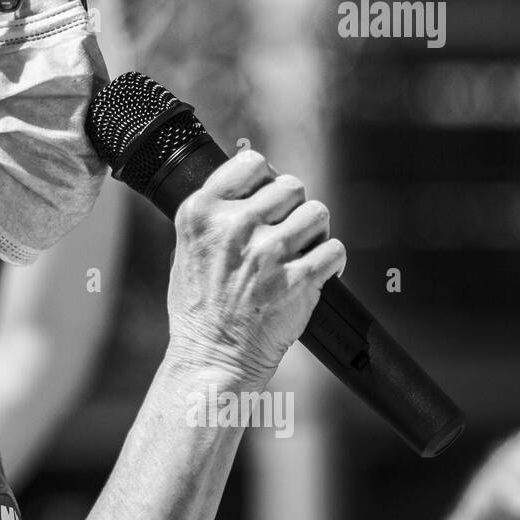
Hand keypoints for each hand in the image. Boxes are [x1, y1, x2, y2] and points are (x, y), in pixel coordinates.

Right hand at [165, 149, 344, 381]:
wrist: (212, 356)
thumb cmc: (199, 306)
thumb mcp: (184, 248)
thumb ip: (216, 214)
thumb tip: (254, 181)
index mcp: (201, 213)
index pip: (251, 163)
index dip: (264, 178)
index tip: (265, 196)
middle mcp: (235, 226)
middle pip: (291, 186)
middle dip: (292, 208)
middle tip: (283, 232)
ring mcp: (268, 253)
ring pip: (317, 213)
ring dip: (313, 233)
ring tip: (298, 253)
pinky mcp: (299, 280)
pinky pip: (335, 250)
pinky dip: (330, 262)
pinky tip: (312, 273)